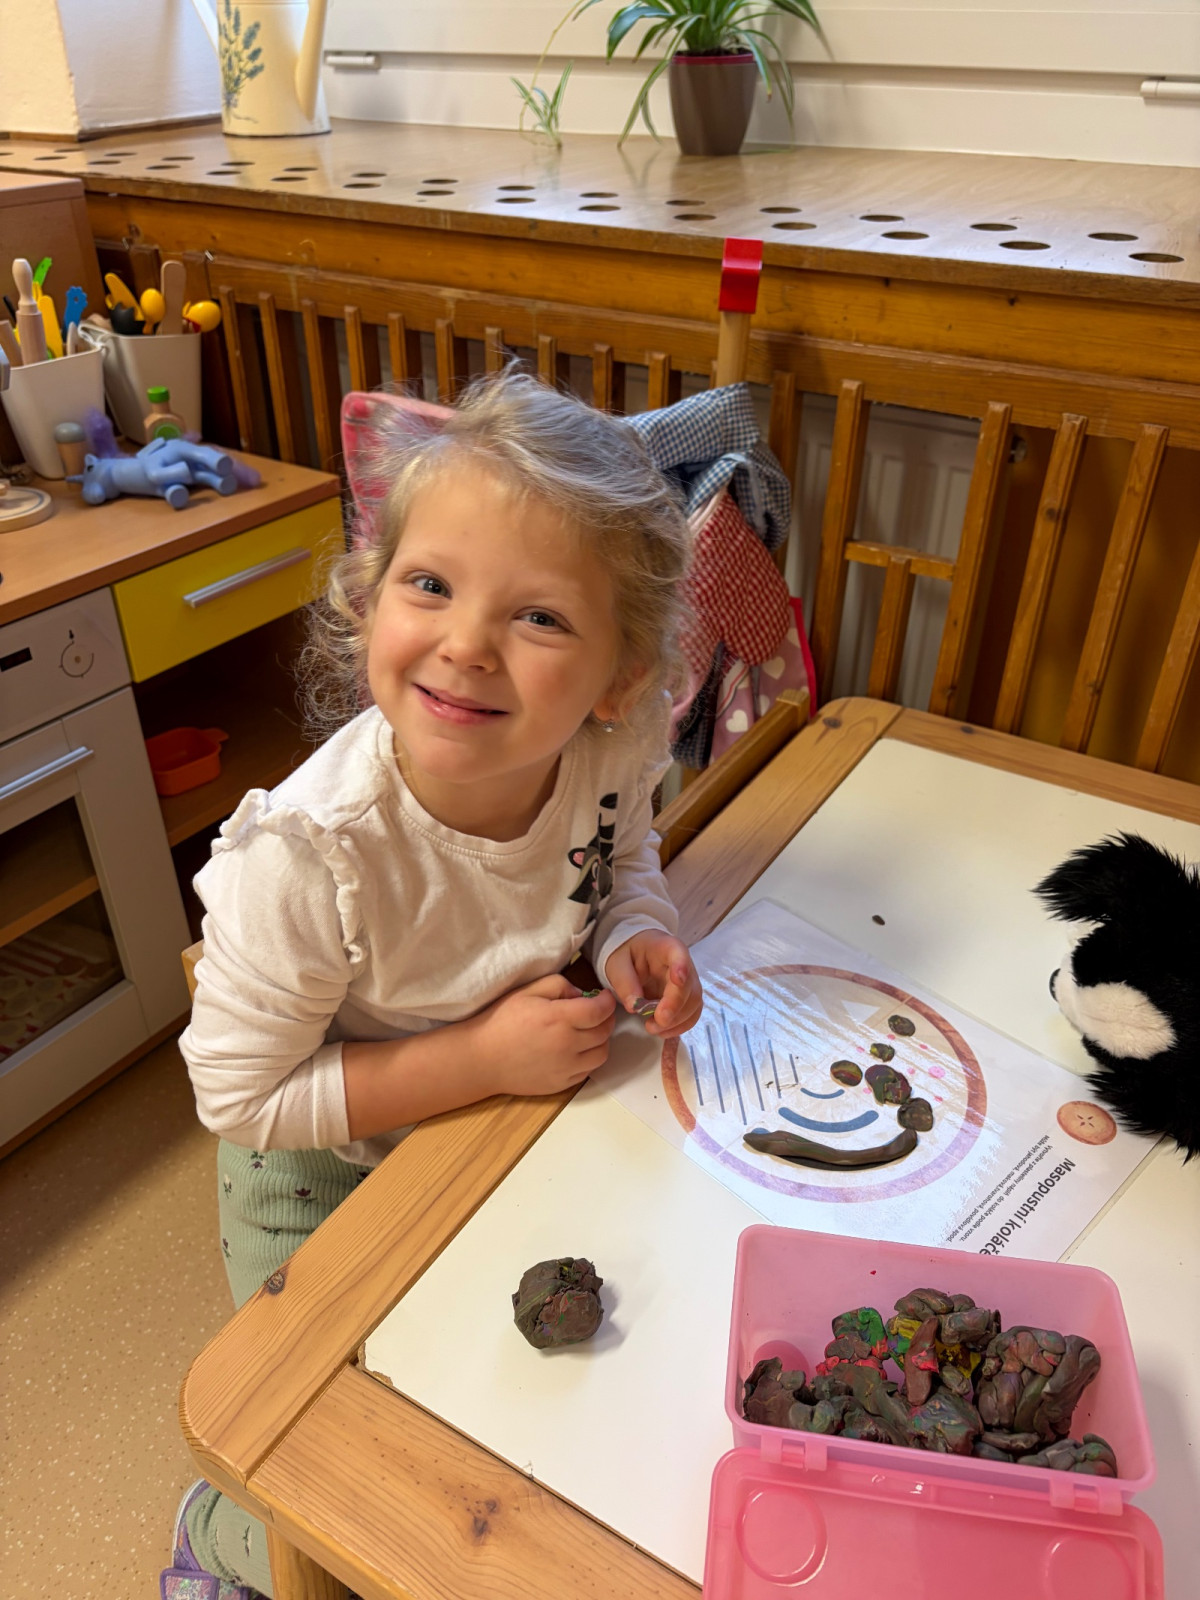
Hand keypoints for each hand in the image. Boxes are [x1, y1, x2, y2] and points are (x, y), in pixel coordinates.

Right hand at [470, 974, 616, 1097]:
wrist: (482, 1059)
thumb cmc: (501, 1021)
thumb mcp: (527, 991)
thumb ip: (559, 985)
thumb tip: (581, 994)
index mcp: (559, 1019)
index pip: (599, 1011)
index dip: (607, 1001)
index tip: (604, 997)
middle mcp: (567, 1045)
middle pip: (604, 1032)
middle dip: (606, 1018)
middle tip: (598, 1012)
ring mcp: (565, 1068)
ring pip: (601, 1054)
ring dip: (601, 1041)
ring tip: (589, 1032)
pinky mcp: (561, 1084)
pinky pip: (588, 1071)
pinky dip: (589, 1059)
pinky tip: (577, 1050)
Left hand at [605, 930, 703, 1038]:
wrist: (635, 955)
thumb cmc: (627, 955)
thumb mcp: (617, 964)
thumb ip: (624, 983)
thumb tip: (635, 1006)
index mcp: (665, 947)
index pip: (678, 953)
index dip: (681, 966)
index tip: (678, 980)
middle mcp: (683, 963)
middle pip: (689, 986)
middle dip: (674, 1007)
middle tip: (654, 1023)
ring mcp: (688, 981)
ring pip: (693, 1003)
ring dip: (676, 1021)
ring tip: (652, 1028)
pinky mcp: (687, 997)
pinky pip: (692, 1013)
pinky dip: (680, 1026)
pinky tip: (663, 1031)